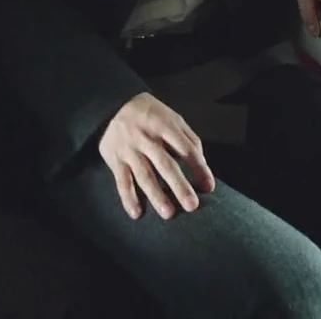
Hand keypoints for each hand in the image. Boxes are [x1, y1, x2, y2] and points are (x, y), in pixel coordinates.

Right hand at [98, 94, 215, 220]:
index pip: (186, 149)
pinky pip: (122, 181)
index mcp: (165, 126)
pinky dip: (128, 198)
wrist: (112, 106)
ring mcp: (130, 150)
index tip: (208, 186)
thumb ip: (188, 138)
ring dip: (156, 195)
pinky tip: (137, 213)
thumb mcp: (172, 117)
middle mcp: (147, 139)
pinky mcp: (115, 160)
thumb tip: (202, 164)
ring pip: (144, 176)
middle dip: (179, 186)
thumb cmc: (150, 115)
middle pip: (166, 165)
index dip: (199, 168)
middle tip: (192, 206)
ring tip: (168, 213)